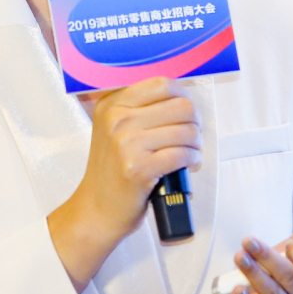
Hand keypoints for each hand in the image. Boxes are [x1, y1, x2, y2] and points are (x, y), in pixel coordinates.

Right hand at [48, 77, 201, 290]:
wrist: (96, 209)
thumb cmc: (111, 170)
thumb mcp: (113, 129)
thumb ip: (139, 108)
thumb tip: (180, 95)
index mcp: (111, 104)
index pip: (161, 83)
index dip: (183, 95)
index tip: (186, 109)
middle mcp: (117, 119)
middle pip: (181, 105)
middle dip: (194, 121)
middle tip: (192, 134)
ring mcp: (127, 144)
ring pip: (186, 130)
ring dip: (196, 144)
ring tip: (190, 152)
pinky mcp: (139, 168)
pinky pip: (182, 154)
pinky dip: (193, 159)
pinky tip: (189, 165)